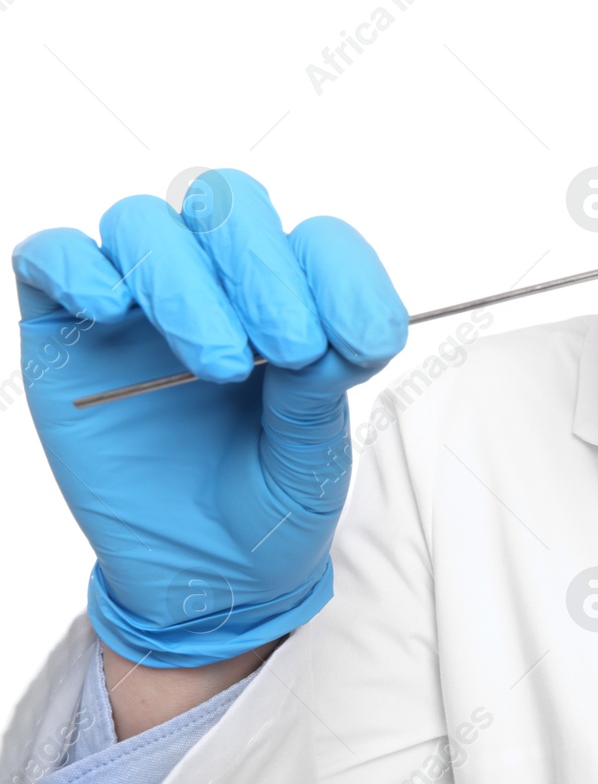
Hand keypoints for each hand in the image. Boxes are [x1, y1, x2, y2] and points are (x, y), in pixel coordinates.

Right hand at [13, 169, 407, 666]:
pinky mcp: (65, 334)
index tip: (362, 342)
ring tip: (222, 366)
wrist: (204, 578)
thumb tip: (326, 333)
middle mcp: (215, 286)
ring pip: (143, 224)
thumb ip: (318, 391)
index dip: (342, 275)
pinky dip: (78, 267)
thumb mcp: (313, 459)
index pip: (316, 242)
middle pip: (227, 204)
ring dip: (186, 282)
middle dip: (264, 268)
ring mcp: (138, 305)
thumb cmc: (268, 506)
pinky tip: (113, 311)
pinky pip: (49, 257)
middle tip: (290, 348)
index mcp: (294, 301)